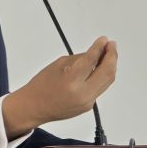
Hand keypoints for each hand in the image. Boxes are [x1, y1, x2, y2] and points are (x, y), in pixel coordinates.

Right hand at [2, 37, 116, 138]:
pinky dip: (103, 76)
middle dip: (112, 56)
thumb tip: (96, 53)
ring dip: (111, 65)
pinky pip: (101, 88)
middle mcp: (82, 93)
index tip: (104, 40)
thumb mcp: (59, 64)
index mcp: (71, 80)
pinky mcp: (89, 106)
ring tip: (109, 54)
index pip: (92, 60)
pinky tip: (101, 67)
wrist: (35, 107)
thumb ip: (80, 59)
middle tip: (111, 45)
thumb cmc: (42, 85)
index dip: (100, 47)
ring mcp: (87, 101)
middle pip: (107, 72)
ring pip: (108, 81)